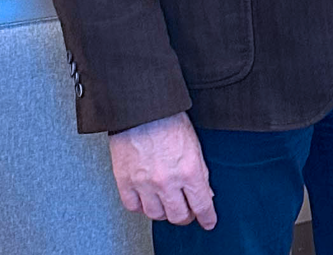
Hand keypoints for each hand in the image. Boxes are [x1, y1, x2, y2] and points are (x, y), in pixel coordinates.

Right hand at [110, 112, 214, 229]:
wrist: (142, 109)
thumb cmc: (169, 121)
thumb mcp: (195, 147)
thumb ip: (200, 173)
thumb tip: (204, 194)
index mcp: (189, 171)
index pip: (201, 205)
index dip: (207, 217)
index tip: (208, 222)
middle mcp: (167, 181)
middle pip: (178, 216)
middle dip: (186, 216)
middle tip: (187, 212)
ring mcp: (144, 183)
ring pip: (155, 214)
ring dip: (163, 212)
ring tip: (167, 203)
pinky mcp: (124, 181)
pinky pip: (133, 206)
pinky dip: (141, 206)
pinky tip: (147, 199)